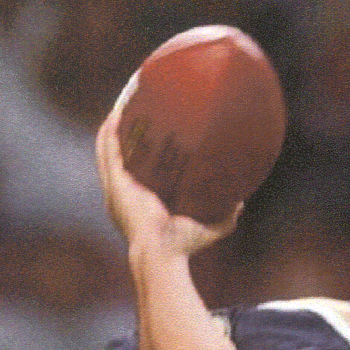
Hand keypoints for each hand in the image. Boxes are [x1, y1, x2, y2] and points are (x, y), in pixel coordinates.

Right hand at [95, 107, 240, 258]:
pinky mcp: (114, 181)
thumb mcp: (208, 228)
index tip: (153, 126)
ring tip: (131, 94)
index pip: (137, 167)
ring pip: (110, 143)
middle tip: (143, 101)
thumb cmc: (181, 248)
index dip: (141, 147)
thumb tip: (241, 202)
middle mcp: (124, 190)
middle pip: (122, 149)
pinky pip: (108, 147)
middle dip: (128, 125)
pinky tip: (119, 108)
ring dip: (118, 119)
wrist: (162, 255)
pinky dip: (112, 127)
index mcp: (140, 199)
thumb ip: (225, 217)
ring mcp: (116, 185)